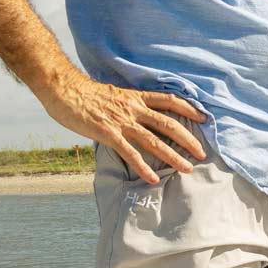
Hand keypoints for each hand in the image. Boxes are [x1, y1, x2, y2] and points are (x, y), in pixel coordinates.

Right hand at [40, 75, 207, 182]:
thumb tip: (135, 116)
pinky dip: (143, 167)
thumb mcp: (113, 94)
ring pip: (154, 140)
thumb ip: (127, 105)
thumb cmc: (84, 93)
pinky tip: (153, 179)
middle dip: (188, 139)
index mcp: (136, 96)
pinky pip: (130, 153)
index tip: (204, 117)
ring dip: (173, 156)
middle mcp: (133, 108)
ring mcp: (122, 121)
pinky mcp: (108, 133)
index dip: (188, 109)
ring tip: (187, 169)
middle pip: (168, 123)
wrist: (63, 88)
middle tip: (202, 152)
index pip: (169, 100)